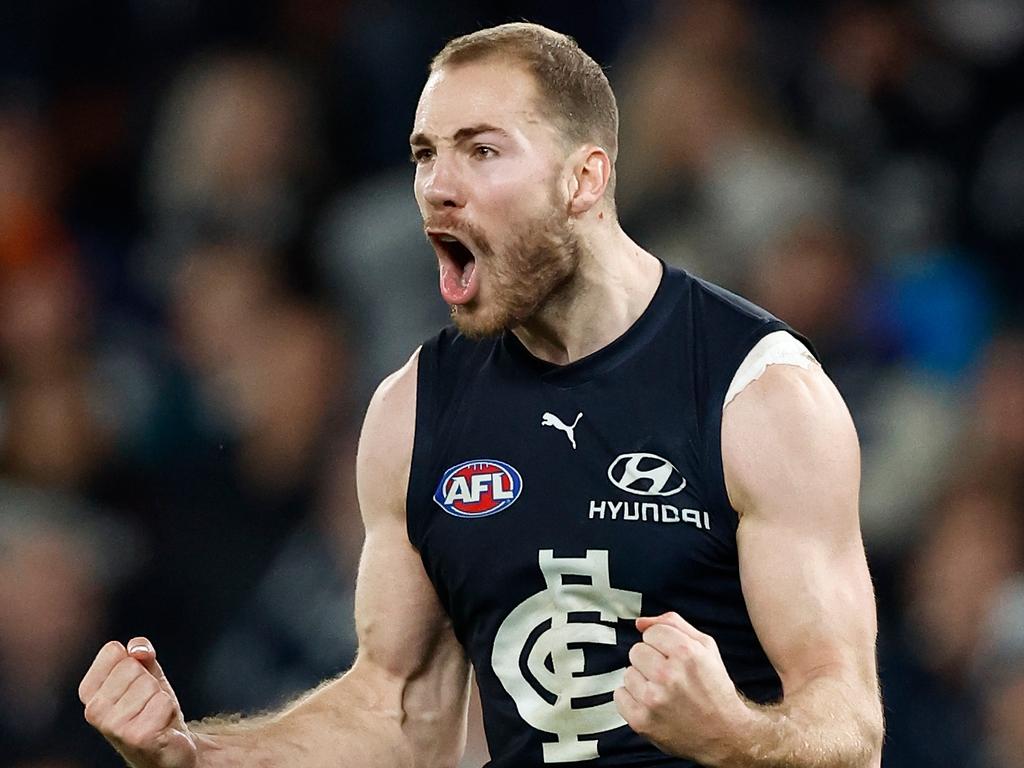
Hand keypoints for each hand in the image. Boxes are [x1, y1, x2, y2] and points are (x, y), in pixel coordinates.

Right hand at [79, 638, 197, 767]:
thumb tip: (138, 650)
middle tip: (147, 701)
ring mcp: (113, 725)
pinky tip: (160, 724)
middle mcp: (93, 710)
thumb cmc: (151, 707)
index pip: (112, 651)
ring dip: (159, 696)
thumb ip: (139, 651)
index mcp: (89, 691)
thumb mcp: (145, 671)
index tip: (136, 680)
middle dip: (148, 679)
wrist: (167, 745)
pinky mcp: (136, 737)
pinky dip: (169, 710)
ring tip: (153, 713)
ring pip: (149, 684)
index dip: (134, 660)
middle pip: (131, 666)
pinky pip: (163, 701)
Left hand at [613, 613, 750, 763]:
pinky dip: (633, 700)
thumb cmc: (714, 689)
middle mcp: (668, 675)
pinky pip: (620, 696)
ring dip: (642, 681)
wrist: (725, 734)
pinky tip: (652, 704)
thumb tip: (641, 622)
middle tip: (669, 676)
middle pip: (636, 651)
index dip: (662, 644)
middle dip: (651, 661)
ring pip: (628, 673)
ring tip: (663, 692)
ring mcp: (653, 699)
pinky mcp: (641, 721)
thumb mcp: (706, 647)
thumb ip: (674, 624)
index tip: (673, 658)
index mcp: (685, 652)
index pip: (650, 632)